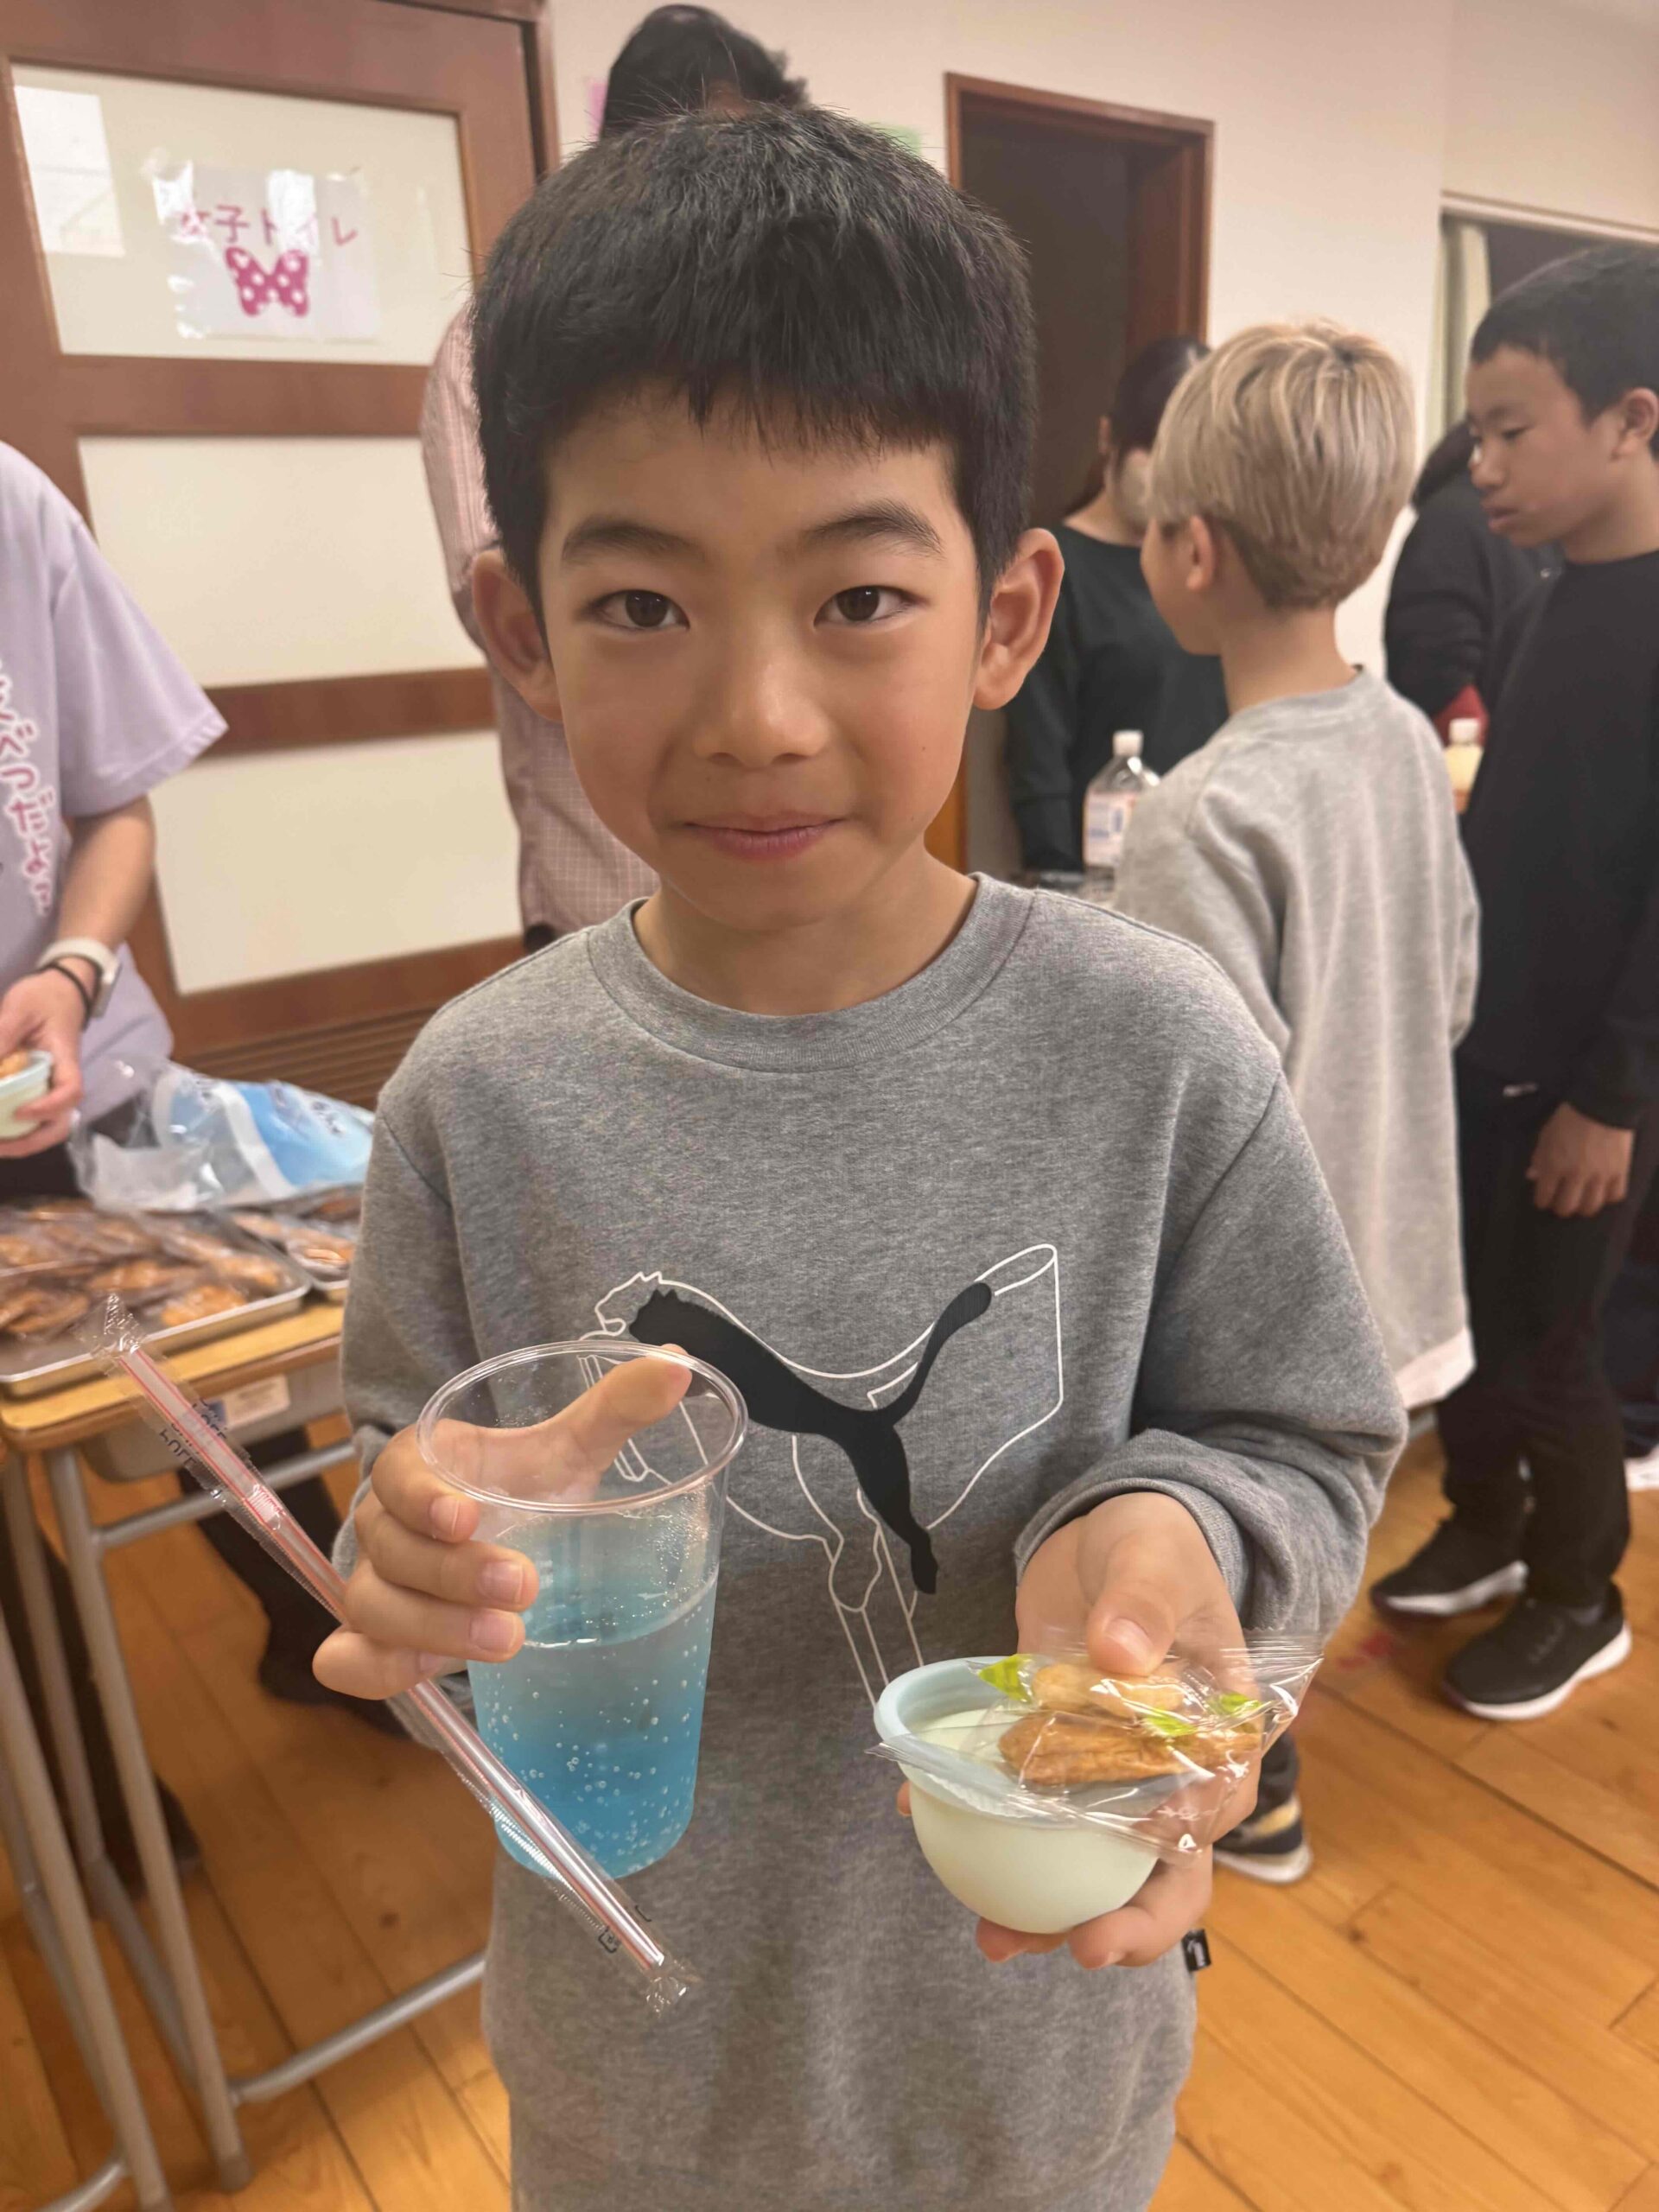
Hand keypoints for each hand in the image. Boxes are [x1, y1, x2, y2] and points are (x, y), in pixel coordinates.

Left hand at [0, 970, 85, 1157]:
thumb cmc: (43, 997)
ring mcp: (50, 1087)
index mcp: (65, 1060)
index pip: (70, 1092)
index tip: (18, 1112)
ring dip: (21, 1141)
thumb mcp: (19, 1010)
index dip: (47, 1108)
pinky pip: (30, 1115)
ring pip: (46, 1126)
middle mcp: (61, 1080)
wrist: (60, 991)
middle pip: (61, 1123)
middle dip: (32, 1141)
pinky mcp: (38, 1087)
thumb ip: (2, 1038)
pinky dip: (13, 1129)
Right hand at [314, 1351, 691, 1699]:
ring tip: (508, 1639)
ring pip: (372, 1608)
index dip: (421, 1495)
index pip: (397, 1472)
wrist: (515, 1541)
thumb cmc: (532, 1486)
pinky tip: (425, 1674)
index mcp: (421, 1466)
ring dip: (433, 1628)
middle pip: (390, 1550)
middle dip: (452, 1573)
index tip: (468, 1515)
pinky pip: (348, 1661)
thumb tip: (679, 1364)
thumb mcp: (571, 1447)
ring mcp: (378, 1585)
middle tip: (525, 1587)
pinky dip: (375, 1669)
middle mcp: (387, 1525)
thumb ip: (617, 1406)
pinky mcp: (378, 1641)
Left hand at [975, 1490, 1250, 1970]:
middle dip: (1121, 1927)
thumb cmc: (1155, 1547)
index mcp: (1221, 1740)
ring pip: (1090, 1863)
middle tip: (1073, 1948)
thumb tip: (1120, 1652)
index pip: (1212, 1822)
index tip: (1126, 1896)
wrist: (1106, 1532)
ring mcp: (1110, 1774)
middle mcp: (1172, 1774)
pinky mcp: (1056, 1756)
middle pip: (1160, 1873)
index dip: (1175, 1873)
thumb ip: (1143, 1602)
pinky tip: (927, 1822)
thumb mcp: (1155, 1560)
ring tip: (992, 1939)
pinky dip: (985, 1828)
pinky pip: (1027, 1809)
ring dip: (1047, 1909)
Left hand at [1527, 1102, 1634, 1217]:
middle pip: (1567, 1207)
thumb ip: (1539, 1157)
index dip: (1542, 1201)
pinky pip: (1614, 1196)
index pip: (1544, 1197)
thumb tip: (1532, 1176)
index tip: (1543, 1200)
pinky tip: (1602, 1192)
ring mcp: (1599, 1176)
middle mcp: (1575, 1175)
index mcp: (1553, 1166)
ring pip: (1591, 1207)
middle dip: (1561, 1208)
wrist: (1602, 1104)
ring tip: (1582, 1200)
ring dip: (1584, 1206)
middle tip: (1562, 1202)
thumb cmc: (1569, 1117)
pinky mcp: (1619, 1172)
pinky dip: (1607, 1197)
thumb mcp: (1546, 1135)